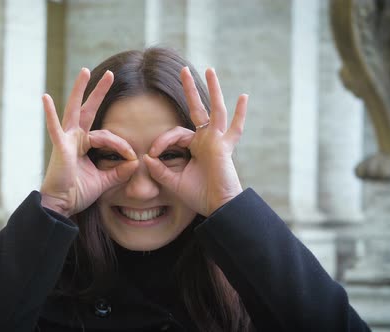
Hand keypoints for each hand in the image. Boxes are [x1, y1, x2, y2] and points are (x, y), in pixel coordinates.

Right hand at [40, 68, 138, 216]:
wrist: (63, 205)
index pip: (107, 136)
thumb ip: (119, 171)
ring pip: (73, 110)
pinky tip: (45, 97)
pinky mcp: (60, 147)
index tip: (132, 158)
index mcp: (84, 144)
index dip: (122, 146)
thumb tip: (136, 163)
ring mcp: (66, 140)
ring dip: (79, 90)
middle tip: (110, 73)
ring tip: (85, 72)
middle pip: (88, 109)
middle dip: (98, 91)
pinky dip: (49, 113)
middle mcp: (74, 138)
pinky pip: (54, 128)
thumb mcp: (104, 181)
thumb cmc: (78, 193)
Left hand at [143, 67, 247, 216]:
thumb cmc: (199, 196)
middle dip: (189, 90)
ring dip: (212, 89)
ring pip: (215, 110)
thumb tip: (146, 157)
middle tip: (183, 70)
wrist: (218, 207)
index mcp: (195, 147)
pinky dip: (240, 114)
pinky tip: (243, 96)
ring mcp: (217, 141)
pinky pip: (234, 128)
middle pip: (197, 109)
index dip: (161, 141)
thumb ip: (159, 170)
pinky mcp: (224, 147)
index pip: (174, 134)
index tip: (152, 154)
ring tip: (209, 69)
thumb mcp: (172, 182)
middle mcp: (207, 140)